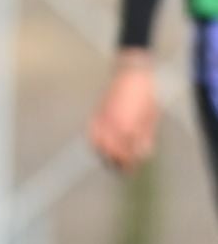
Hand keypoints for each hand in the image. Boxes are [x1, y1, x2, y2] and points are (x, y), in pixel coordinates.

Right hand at [88, 55, 159, 172]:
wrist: (132, 74)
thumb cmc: (146, 95)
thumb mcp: (152, 118)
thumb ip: (146, 138)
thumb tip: (142, 153)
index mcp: (129, 129)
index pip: (125, 155)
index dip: (128, 166)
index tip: (130, 170)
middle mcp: (113, 126)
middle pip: (110, 153)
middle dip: (115, 163)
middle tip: (121, 168)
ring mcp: (104, 118)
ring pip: (97, 143)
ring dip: (103, 154)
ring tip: (109, 159)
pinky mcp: (98, 111)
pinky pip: (92, 131)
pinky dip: (94, 140)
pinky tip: (98, 144)